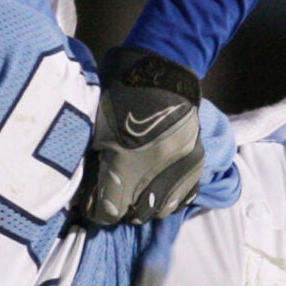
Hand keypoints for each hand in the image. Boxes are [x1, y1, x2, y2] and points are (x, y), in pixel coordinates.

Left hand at [74, 45, 205, 226]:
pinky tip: (160, 191)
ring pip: (163, 208)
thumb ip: (96, 166)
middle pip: (137, 213)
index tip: (95, 207)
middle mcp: (155, 172)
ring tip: (140, 196)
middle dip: (123, 209)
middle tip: (117, 198)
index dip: (99, 212)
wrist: (160, 72)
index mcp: (124, 164)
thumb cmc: (120, 97)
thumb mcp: (98, 131)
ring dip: (149, 206)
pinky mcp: (196, 161)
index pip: (109, 211)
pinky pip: (185, 195)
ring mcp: (179, 168)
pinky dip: (172, 198)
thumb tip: (90, 195)